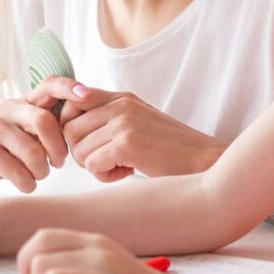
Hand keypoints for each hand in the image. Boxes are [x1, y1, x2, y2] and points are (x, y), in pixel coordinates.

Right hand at [0, 77, 86, 190]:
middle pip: (44, 122)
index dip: (69, 88)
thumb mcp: (30, 131)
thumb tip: (84, 129)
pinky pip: (19, 172)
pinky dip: (28, 184)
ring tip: (38, 174)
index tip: (87, 97)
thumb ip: (52, 126)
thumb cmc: (10, 147)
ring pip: (34, 153)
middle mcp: (8, 108)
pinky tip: (26, 184)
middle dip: (58, 148)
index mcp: (25, 101)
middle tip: (59, 163)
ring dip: (42, 171)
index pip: (49, 84)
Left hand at [57, 87, 227, 180]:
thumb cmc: (170, 151)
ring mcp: (123, 122)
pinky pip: (92, 165)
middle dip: (81, 152)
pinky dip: (105, 176)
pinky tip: (128, 172)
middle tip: (107, 161)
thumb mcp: (138, 123)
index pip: (72, 103)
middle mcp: (120, 104)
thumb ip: (109, 119)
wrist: (205, 162)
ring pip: (77, 149)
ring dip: (94, 166)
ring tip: (121, 166)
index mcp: (121, 97)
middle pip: (68, 129)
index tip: (88, 144)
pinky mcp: (127, 143)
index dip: (72, 128)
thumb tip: (70, 129)